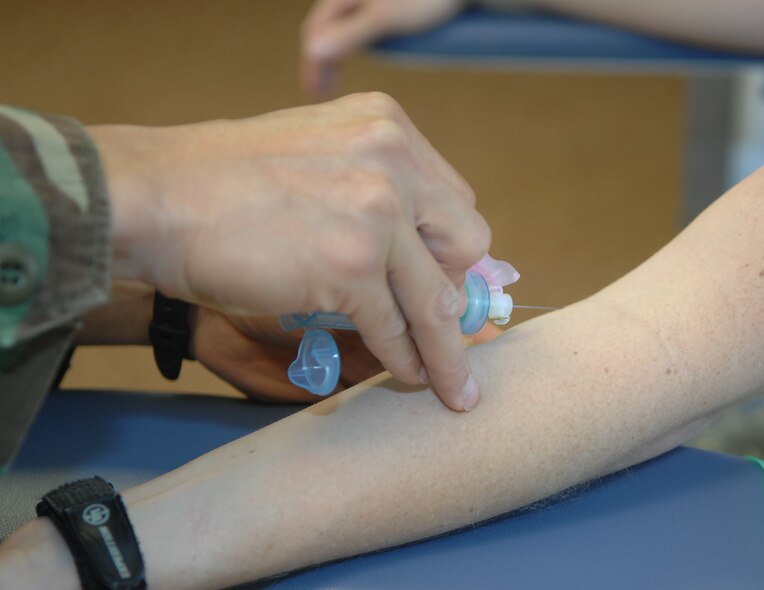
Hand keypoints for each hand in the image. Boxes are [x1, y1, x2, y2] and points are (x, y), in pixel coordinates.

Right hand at [91, 92, 490, 410]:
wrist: (153, 198)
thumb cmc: (219, 184)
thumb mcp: (316, 161)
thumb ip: (369, 192)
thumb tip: (414, 255)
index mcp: (387, 126)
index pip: (452, 200)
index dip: (449, 250)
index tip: (443, 284)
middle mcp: (393, 157)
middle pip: (465, 243)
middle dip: (454, 292)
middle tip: (442, 327)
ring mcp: (376, 210)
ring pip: (437, 298)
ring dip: (444, 349)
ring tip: (448, 382)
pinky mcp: (352, 265)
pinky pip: (397, 327)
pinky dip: (405, 359)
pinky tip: (407, 375)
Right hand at [301, 0, 467, 95]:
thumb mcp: (385, 19)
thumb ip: (348, 35)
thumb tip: (311, 53)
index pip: (314, 34)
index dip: (312, 67)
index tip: (315, 95)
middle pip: (323, 29)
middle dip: (319, 60)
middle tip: (322, 93)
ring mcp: (366, 0)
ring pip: (340, 26)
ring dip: (334, 52)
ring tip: (335, 80)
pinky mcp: (383, 4)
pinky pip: (357, 23)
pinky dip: (351, 42)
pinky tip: (362, 53)